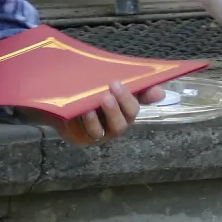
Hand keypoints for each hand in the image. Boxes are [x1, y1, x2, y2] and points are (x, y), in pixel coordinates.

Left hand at [23, 81, 164, 145]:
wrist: (60, 102)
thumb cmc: (91, 92)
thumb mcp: (109, 85)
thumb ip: (134, 87)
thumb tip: (161, 93)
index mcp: (124, 112)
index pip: (134, 108)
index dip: (134, 98)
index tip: (123, 83)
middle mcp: (114, 126)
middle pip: (122, 122)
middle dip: (119, 106)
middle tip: (112, 88)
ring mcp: (98, 134)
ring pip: (105, 130)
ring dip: (102, 115)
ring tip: (99, 99)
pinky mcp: (81, 138)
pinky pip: (87, 133)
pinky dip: (87, 122)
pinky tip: (83, 110)